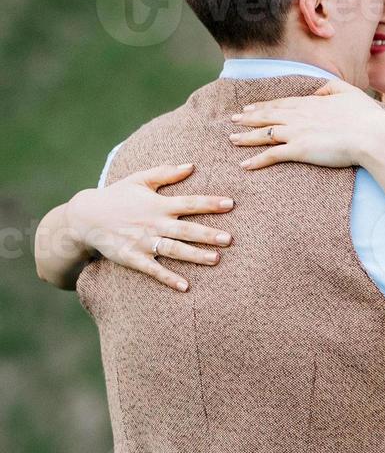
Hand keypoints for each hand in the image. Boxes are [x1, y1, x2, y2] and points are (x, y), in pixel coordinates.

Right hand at [65, 164, 233, 290]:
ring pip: (173, 250)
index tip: (230, 204)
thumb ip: (166, 172)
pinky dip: (168, 278)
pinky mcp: (133, 258)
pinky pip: (153, 270)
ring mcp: (143, 242)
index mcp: (158, 204)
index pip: (189, 203)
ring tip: (216, 259)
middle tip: (229, 239)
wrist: (86, 217)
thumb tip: (191, 165)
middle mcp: (153, 223)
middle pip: (185, 230)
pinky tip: (185, 286)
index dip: (210, 203)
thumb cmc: (117, 196)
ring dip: (194, 255)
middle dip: (208, 234)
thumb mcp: (139, 179)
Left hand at [228, 78, 384, 169]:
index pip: (281, 103)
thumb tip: (318, 89)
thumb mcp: (349, 93)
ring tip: (232, 138)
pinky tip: (244, 165)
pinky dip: (256, 160)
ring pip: (264, 134)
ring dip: (246, 136)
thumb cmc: (365, 116)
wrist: (371, 135)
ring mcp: (297, 133)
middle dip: (249, 117)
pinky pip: (271, 155)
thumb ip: (331, 87)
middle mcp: (299, 116)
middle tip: (234, 119)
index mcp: (310, 103)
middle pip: (267, 116)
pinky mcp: (299, 150)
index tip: (250, 106)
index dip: (263, 105)